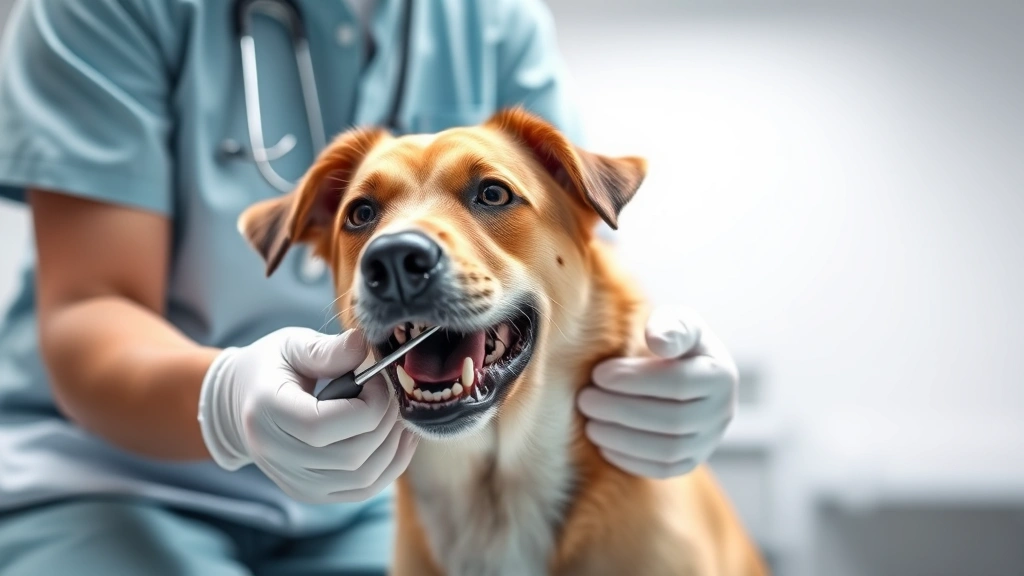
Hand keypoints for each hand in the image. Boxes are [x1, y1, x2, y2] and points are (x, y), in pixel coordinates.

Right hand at [198, 327, 416, 502]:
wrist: (243, 402)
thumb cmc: (272, 367)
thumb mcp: (292, 346)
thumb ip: (326, 349)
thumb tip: (362, 343)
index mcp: (266, 412)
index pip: (323, 426)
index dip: (366, 406)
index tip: (377, 379)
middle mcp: (275, 454)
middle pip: (350, 456)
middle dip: (386, 424)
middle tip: (393, 395)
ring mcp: (293, 480)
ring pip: (362, 478)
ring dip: (393, 447)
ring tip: (400, 416)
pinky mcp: (310, 492)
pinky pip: (362, 490)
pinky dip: (389, 467)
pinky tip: (399, 439)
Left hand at [577, 307, 737, 478]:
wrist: (682, 371)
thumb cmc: (671, 341)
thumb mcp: (675, 321)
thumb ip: (669, 326)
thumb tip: (659, 342)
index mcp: (721, 374)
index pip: (678, 383)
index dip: (635, 381)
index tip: (598, 374)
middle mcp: (723, 412)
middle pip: (672, 420)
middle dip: (622, 411)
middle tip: (585, 399)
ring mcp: (710, 441)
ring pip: (668, 449)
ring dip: (623, 438)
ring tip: (590, 423)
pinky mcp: (692, 460)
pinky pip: (664, 469)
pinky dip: (631, 460)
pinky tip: (603, 444)